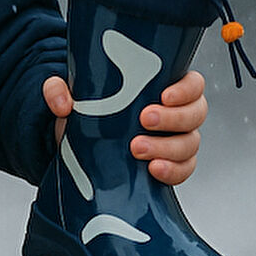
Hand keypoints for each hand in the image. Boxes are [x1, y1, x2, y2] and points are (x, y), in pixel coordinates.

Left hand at [42, 70, 205, 185]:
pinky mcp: (169, 166)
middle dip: (174, 118)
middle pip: (196, 114)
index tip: (163, 95)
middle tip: (145, 120)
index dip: (185, 90)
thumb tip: (62, 103)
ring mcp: (175, 142)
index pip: (192, 84)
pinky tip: (152, 170)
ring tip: (137, 149)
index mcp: (163, 89)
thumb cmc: (91, 114)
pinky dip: (172, 171)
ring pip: (190, 143)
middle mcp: (175, 115)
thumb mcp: (73, 97)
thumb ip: (59, 90)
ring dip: (167, 147)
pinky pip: (183, 170)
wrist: (81, 148)